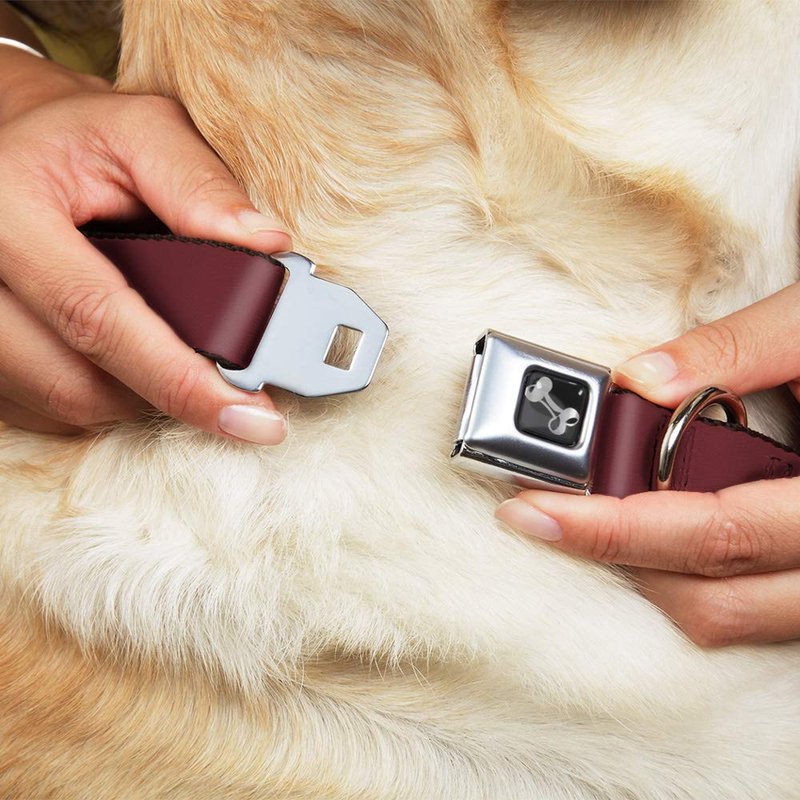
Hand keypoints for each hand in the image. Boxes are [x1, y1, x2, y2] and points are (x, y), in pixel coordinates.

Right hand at [0, 47, 291, 442]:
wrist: (15, 149)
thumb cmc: (80, 139)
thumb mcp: (141, 132)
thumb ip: (200, 184)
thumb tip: (267, 246)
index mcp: (8, 213)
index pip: (98, 317)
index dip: (180, 378)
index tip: (251, 417)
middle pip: (80, 382)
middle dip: (170, 392)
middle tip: (233, 390)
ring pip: (67, 403)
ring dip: (140, 394)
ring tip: (180, 356)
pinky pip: (48, 409)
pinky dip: (106, 395)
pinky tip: (133, 359)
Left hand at [496, 282, 799, 646]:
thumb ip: (737, 348)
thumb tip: (639, 379)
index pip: (715, 532)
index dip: (614, 528)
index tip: (534, 508)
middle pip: (711, 596)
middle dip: (614, 554)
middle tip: (542, 511)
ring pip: (730, 617)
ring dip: (649, 572)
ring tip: (592, 516)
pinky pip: (751, 610)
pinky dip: (690, 576)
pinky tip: (656, 527)